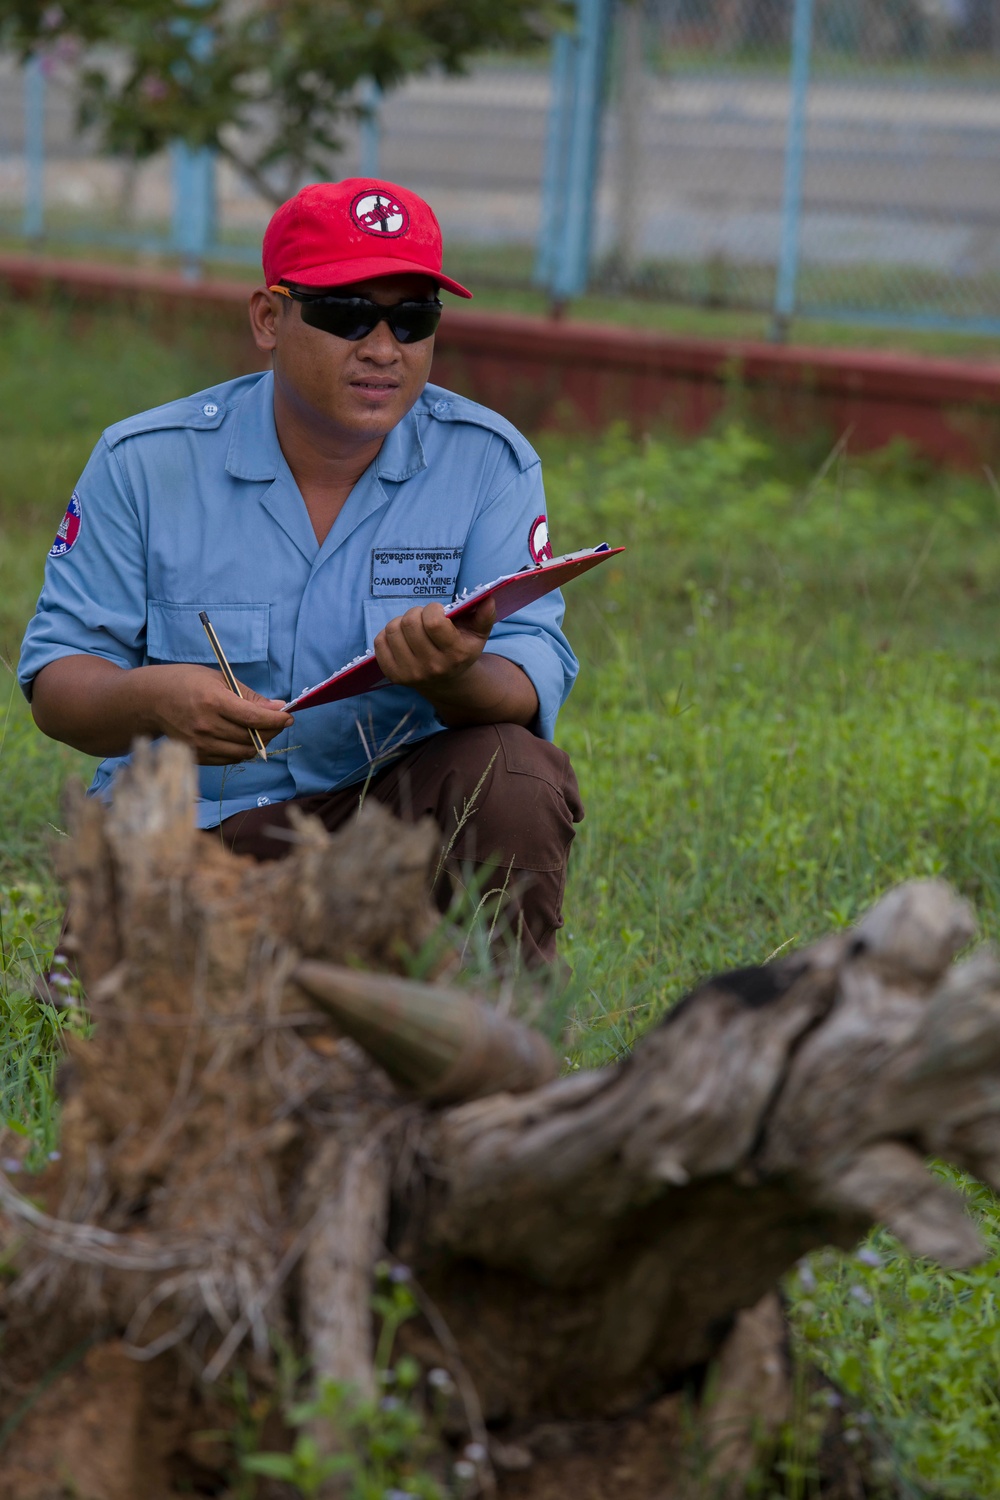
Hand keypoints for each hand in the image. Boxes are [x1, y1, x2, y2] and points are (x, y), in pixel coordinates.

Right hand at [142, 664, 293, 764]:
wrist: (148, 701)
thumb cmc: (185, 683)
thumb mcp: (217, 678)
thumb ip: (249, 695)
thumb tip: (278, 707)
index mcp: (213, 701)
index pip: (254, 718)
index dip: (276, 720)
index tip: (288, 717)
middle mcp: (206, 726)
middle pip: (252, 737)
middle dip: (272, 730)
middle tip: (278, 722)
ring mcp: (200, 744)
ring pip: (244, 752)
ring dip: (259, 742)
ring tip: (262, 729)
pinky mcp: (196, 756)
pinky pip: (229, 759)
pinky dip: (242, 750)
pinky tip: (242, 737)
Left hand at [374, 599, 495, 692]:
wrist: (447, 682)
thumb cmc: (461, 649)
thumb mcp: (477, 634)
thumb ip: (484, 616)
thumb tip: (489, 598)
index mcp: (454, 654)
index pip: (433, 622)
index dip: (432, 609)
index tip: (437, 611)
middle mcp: (432, 667)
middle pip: (410, 623)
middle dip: (416, 613)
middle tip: (423, 618)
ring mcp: (411, 673)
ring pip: (392, 630)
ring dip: (401, 622)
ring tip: (413, 628)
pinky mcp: (394, 675)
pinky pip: (379, 643)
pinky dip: (388, 635)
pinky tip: (401, 639)